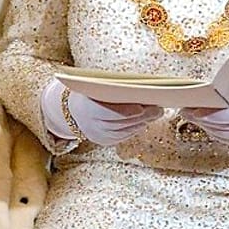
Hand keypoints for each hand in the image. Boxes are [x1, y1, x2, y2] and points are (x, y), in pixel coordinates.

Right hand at [41, 80, 162, 146]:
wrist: (70, 111)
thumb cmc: (86, 94)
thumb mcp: (93, 87)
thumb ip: (113, 89)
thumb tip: (139, 87)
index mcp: (86, 109)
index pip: (110, 113)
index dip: (128, 111)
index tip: (143, 107)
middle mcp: (91, 126)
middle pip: (122, 123)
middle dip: (142, 116)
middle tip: (158, 108)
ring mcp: (98, 136)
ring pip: (126, 130)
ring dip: (142, 122)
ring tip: (156, 113)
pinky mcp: (105, 142)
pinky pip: (125, 135)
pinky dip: (136, 127)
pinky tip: (145, 120)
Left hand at [179, 84, 228, 148]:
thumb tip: (214, 88)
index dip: (209, 114)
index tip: (194, 108)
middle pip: (220, 126)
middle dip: (200, 118)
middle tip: (184, 108)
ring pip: (219, 133)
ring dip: (202, 124)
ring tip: (189, 113)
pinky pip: (223, 138)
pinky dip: (211, 129)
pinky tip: (202, 121)